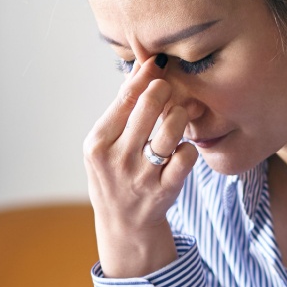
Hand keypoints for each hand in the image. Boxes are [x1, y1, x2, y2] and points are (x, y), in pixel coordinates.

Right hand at [83, 55, 200, 276]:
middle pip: (149, 107)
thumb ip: (120, 109)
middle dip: (165, 90)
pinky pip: (187, 156)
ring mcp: (142, 177)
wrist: (122, 223)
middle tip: (170, 89)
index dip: (145, 75)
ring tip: (179, 115)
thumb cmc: (113, 173)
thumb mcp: (104, 144)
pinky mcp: (165, 191)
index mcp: (97, 144)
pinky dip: (188, 147)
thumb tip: (141, 67)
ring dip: (180, 115)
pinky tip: (182, 148)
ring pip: (171, 130)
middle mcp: (118, 159)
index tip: (158, 63)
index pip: (125, 98)